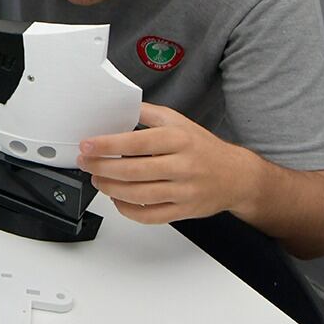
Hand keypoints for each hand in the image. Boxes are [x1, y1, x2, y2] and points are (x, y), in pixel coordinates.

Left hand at [78, 102, 257, 225]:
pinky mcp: (184, 211)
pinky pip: (150, 216)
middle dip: (102, 167)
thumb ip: (146, 113)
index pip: (137, 142)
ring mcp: (184, 191)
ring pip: (139, 195)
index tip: (87, 146)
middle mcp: (183, 166)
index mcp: (179, 140)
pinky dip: (128, 210)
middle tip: (86, 163)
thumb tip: (116, 107)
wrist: (238, 176)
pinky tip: (117, 199)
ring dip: (110, 189)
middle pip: (134, 170)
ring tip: (97, 179)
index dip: (107, 145)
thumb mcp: (178, 121)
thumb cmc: (203, 147)